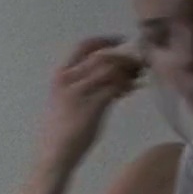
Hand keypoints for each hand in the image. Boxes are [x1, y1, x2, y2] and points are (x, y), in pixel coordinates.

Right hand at [37, 35, 144, 170]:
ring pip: (110, 69)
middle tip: (138, 63)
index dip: (105, 40)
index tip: (121, 41)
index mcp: (61, 75)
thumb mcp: (68, 100)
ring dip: (128, 70)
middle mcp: (68, 79)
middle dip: (123, 57)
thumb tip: (116, 77)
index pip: (84, 46)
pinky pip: (114, 87)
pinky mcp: (91, 107)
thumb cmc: (62, 130)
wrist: (55, 153)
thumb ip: (86, 85)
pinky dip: (127, 85)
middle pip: (101, 56)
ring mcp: (79, 93)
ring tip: (138, 76)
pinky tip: (133, 88)